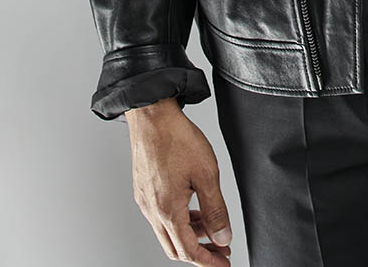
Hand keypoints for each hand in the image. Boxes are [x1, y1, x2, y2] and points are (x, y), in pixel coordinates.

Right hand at [126, 97, 232, 263]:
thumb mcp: (206, 173)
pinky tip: (193, 210)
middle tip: (221, 251)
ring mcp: (145, 201)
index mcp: (167, 210)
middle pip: (175, 248)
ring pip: (167, 233)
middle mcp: (152, 211)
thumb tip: (223, 236)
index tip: (224, 262)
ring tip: (211, 228)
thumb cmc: (176, 138)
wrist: (152, 115)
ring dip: (190, 235)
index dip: (208, 261)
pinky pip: (161, 217)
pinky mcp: (143, 190)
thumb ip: (215, 209)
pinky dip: (179, 221)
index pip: (188, 251)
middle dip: (200, 252)